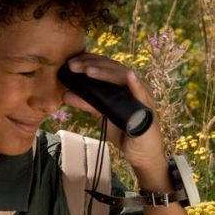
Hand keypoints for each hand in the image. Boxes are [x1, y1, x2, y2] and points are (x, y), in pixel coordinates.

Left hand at [62, 53, 167, 171]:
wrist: (139, 153)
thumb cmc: (122, 130)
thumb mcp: (100, 115)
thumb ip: (86, 103)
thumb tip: (65, 94)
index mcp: (123, 84)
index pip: (105, 66)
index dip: (89, 61)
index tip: (70, 62)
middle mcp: (134, 85)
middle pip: (112, 68)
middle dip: (92, 65)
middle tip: (73, 66)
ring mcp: (143, 95)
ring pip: (124, 77)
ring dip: (106, 73)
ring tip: (89, 71)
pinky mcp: (148, 109)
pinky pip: (143, 95)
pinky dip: (136, 84)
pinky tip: (129, 75)